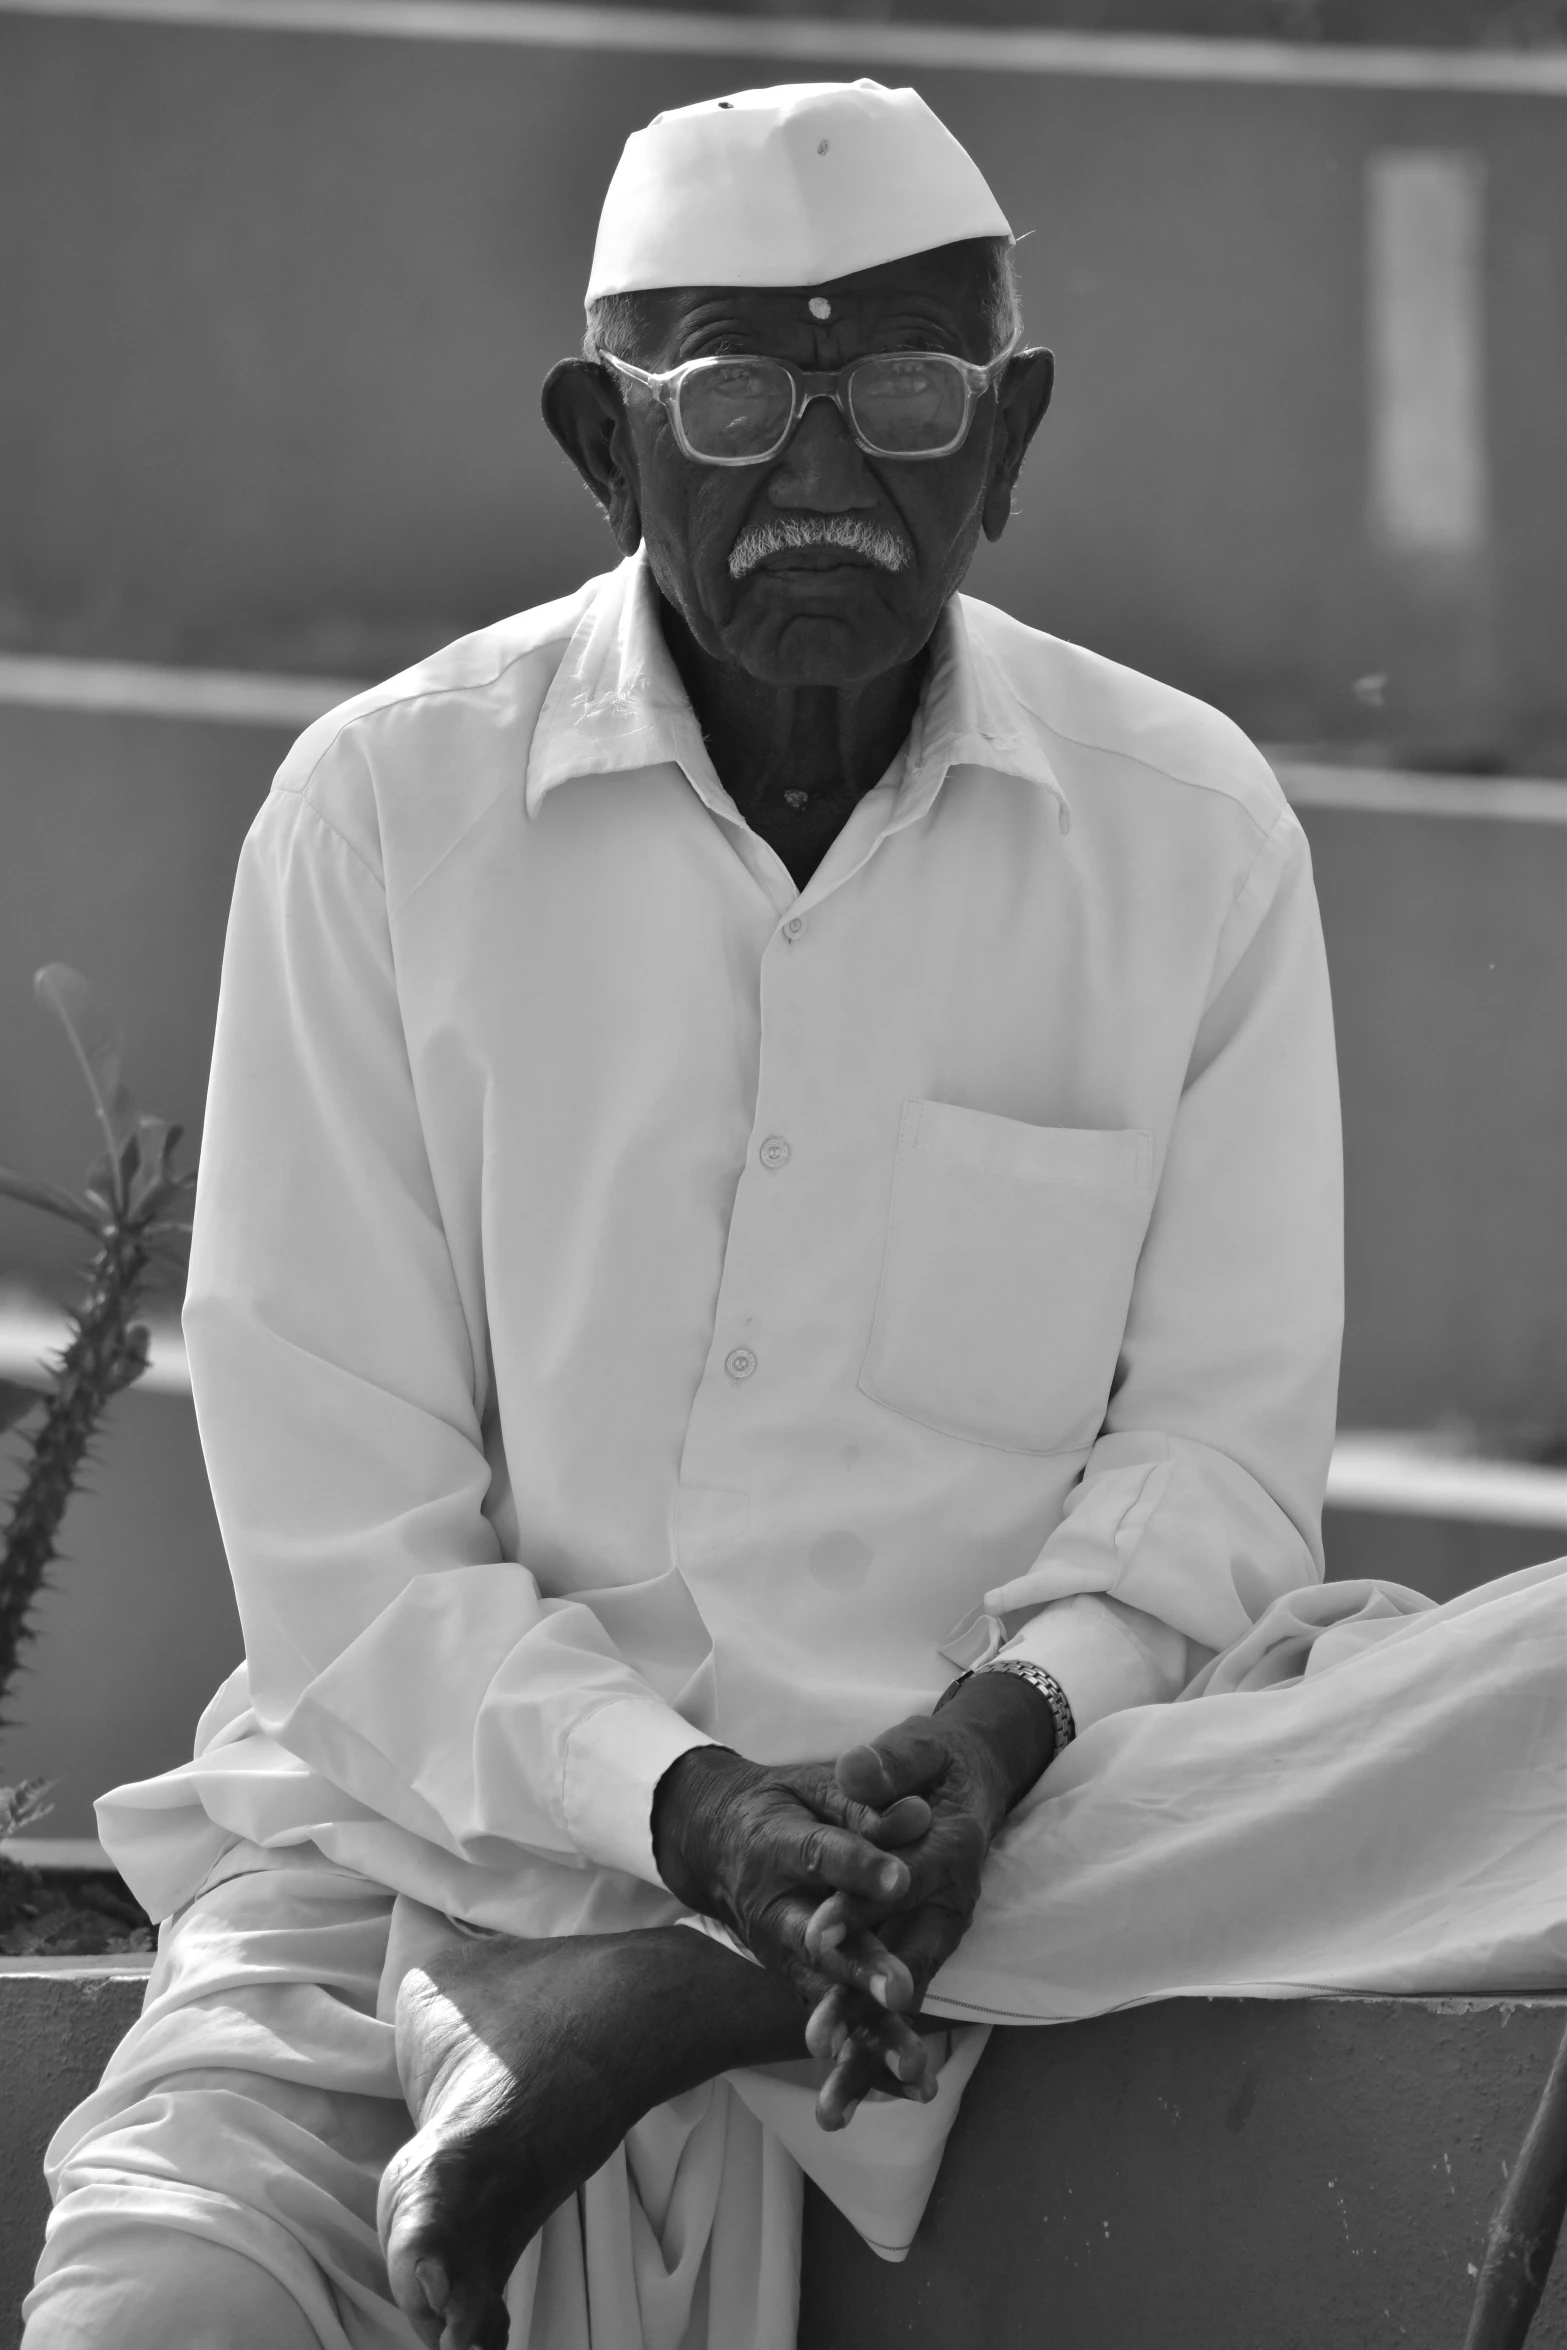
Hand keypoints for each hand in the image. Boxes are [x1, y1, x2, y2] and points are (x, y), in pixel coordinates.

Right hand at [651, 1744, 937, 2098]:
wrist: (715, 1838)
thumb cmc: (785, 1804)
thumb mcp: (820, 1787)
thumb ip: (869, 1804)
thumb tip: (923, 1812)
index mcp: (776, 1845)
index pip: (823, 1857)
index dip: (861, 1868)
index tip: (903, 1879)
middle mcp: (772, 1908)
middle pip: (819, 1941)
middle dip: (861, 1968)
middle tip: (901, 1991)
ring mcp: (779, 1952)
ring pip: (825, 1995)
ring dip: (867, 2034)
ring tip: (913, 2066)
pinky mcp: (794, 1980)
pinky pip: (830, 2022)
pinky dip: (864, 2059)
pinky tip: (907, 2088)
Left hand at [801, 1672, 1057, 2127]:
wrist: (975, 1780)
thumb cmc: (939, 1761)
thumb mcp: (919, 1747)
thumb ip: (889, 1763)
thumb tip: (855, 1770)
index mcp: (948, 1849)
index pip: (904, 1879)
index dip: (863, 1907)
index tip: (820, 1934)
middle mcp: (949, 1901)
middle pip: (908, 1957)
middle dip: (864, 2001)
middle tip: (819, 2038)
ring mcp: (938, 1932)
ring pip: (904, 1997)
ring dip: (870, 2050)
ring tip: (831, 2105)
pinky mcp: (922, 1951)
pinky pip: (902, 2008)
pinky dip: (879, 2054)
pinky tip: (847, 2097)